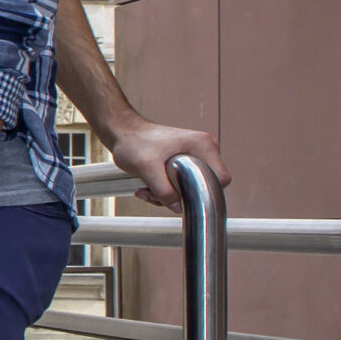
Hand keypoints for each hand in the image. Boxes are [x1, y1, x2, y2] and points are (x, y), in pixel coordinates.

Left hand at [105, 117, 230, 210]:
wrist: (120, 132)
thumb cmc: (132, 142)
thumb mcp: (146, 167)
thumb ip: (163, 190)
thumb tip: (178, 207)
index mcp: (204, 145)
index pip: (221, 178)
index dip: (205, 192)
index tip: (181, 196)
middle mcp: (203, 150)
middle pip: (202, 186)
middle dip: (178, 196)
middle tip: (153, 192)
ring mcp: (193, 157)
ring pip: (188, 189)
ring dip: (166, 195)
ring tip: (145, 189)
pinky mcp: (182, 164)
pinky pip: (179, 186)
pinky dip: (163, 191)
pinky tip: (146, 187)